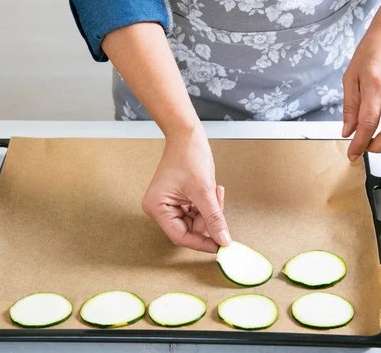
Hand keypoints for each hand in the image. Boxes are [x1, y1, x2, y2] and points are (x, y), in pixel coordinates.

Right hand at [142, 124, 231, 252]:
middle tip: (217, 199)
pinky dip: (207, 204)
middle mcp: (160, 208)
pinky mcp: (178, 199)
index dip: (202, 243)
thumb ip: (214, 219)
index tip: (221, 246)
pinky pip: (196, 211)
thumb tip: (223, 241)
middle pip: (189, 229)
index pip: (180, 237)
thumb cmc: (189, 155)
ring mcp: (168, 204)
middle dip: (207, 217)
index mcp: (157, 208)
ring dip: (210, 209)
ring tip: (214, 188)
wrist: (187, 134)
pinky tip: (211, 188)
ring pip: (196, 221)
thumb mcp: (204, 191)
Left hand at [342, 15, 380, 161]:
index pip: (367, 123)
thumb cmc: (371, 52)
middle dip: (377, 147)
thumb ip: (350, 107)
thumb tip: (348, 132)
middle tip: (365, 148)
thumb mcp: (351, 77)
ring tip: (379, 142)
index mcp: (375, 85)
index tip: (352, 154)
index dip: (359, 143)